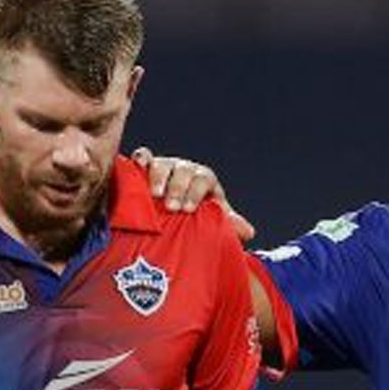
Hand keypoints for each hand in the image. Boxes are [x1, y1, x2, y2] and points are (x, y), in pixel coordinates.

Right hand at [131, 147, 255, 242]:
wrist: (174, 211)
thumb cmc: (196, 216)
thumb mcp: (212, 219)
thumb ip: (228, 223)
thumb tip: (249, 232)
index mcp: (203, 179)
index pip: (203, 180)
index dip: (196, 193)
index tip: (188, 210)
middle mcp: (185, 170)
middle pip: (183, 171)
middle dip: (177, 188)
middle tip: (171, 207)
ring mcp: (166, 166)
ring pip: (163, 164)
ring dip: (159, 177)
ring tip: (154, 195)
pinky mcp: (147, 165)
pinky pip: (144, 157)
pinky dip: (141, 159)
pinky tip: (138, 166)